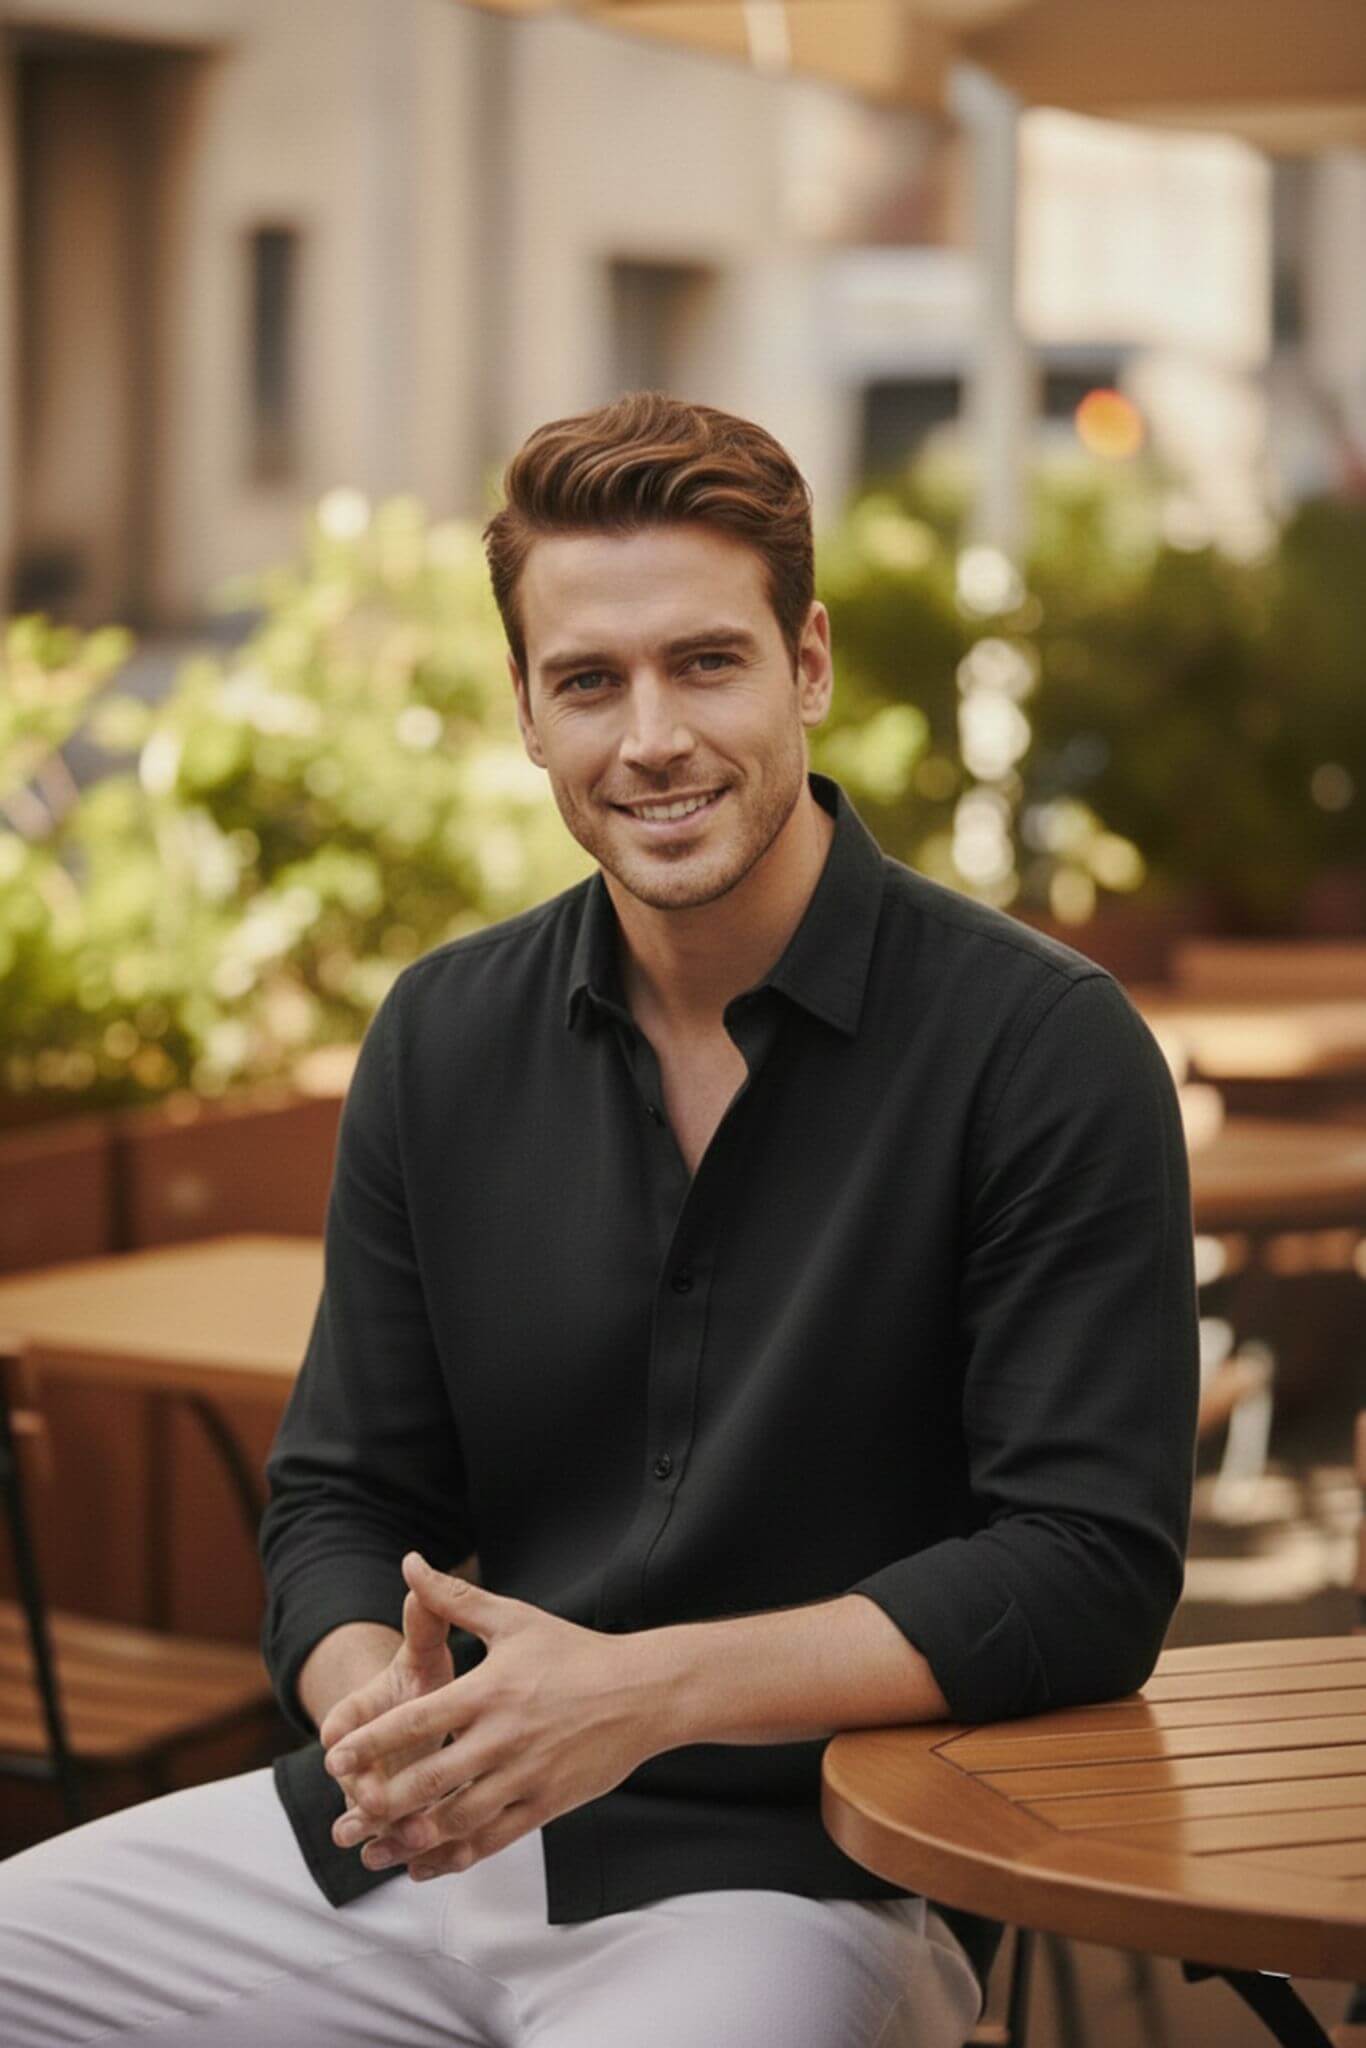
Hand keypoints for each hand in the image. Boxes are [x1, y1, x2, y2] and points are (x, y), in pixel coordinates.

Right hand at [317, 1572, 456, 1841]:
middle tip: (370, 1805)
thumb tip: (417, 1570)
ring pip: (372, 1815)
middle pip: (351, 1777)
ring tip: (388, 1847)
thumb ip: (422, 1621)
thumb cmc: (419, 1680)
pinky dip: (403, 1851)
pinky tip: (418, 1867)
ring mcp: (372, 1791)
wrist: (414, 1717)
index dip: (338, 1734)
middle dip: (360, 1792)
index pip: (339, 1722)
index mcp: (354, 1713)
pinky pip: (395, 1836)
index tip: (334, 1747)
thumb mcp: (423, 1650)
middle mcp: (355, 1757)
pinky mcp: (393, 1818)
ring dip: (379, 1831)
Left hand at [323, 1552, 662, 1879]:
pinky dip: (454, 1858)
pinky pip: (492, 1840)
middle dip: (383, 1802)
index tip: (334, 1757)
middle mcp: (504, 1737)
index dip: (372, 1741)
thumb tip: (411, 1564)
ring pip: (458, 1819)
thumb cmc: (574, 1652)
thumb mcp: (513, 1619)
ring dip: (411, 1839)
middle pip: (431, 1780)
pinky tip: (424, 1865)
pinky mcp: (546, 1805)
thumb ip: (454, 1599)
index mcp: (490, 1691)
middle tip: (346, 1815)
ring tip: (374, 1848)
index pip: (418, 1720)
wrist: (643, 1692)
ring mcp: (526, 1775)